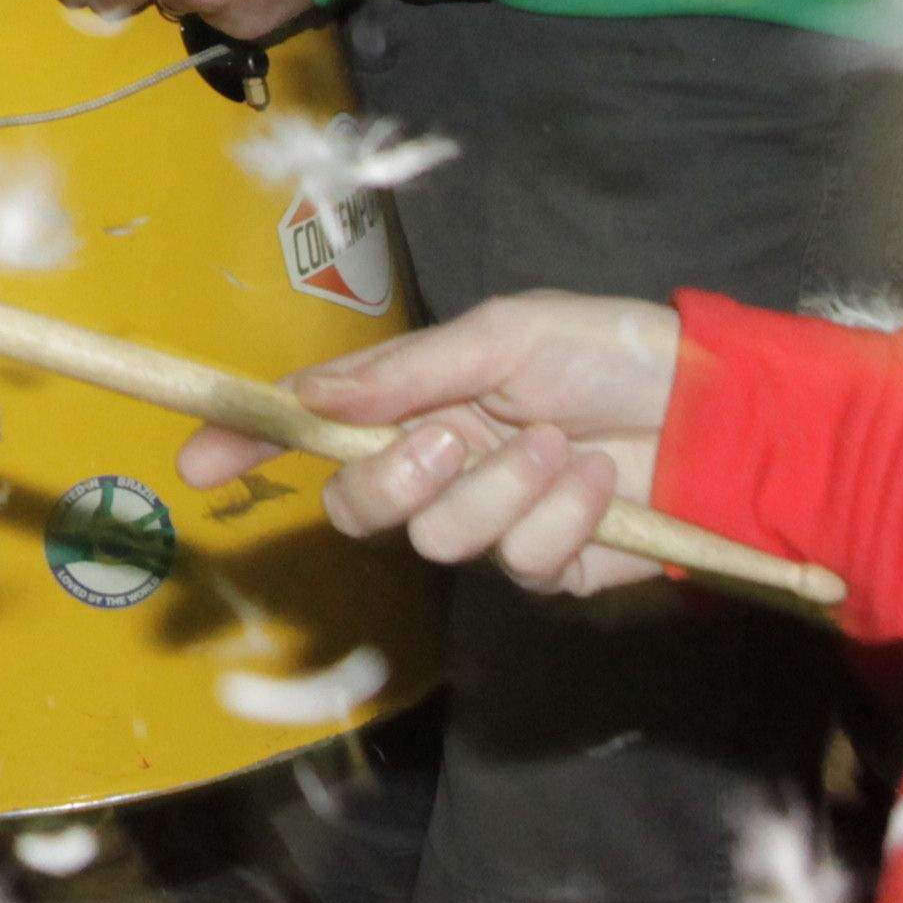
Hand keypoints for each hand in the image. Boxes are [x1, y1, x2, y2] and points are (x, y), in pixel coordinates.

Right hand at [176, 291, 687, 600]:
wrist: (707, 408)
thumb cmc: (602, 351)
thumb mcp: (503, 335)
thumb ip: (410, 371)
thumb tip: (317, 392)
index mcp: (413, 402)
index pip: (313, 426)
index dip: (249, 442)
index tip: (195, 457)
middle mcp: (436, 466)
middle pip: (359, 507)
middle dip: (399, 479)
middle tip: (458, 438)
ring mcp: (486, 522)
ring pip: (442, 540)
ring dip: (508, 489)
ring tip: (564, 448)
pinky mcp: (545, 568)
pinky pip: (521, 564)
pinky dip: (564, 517)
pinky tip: (599, 483)